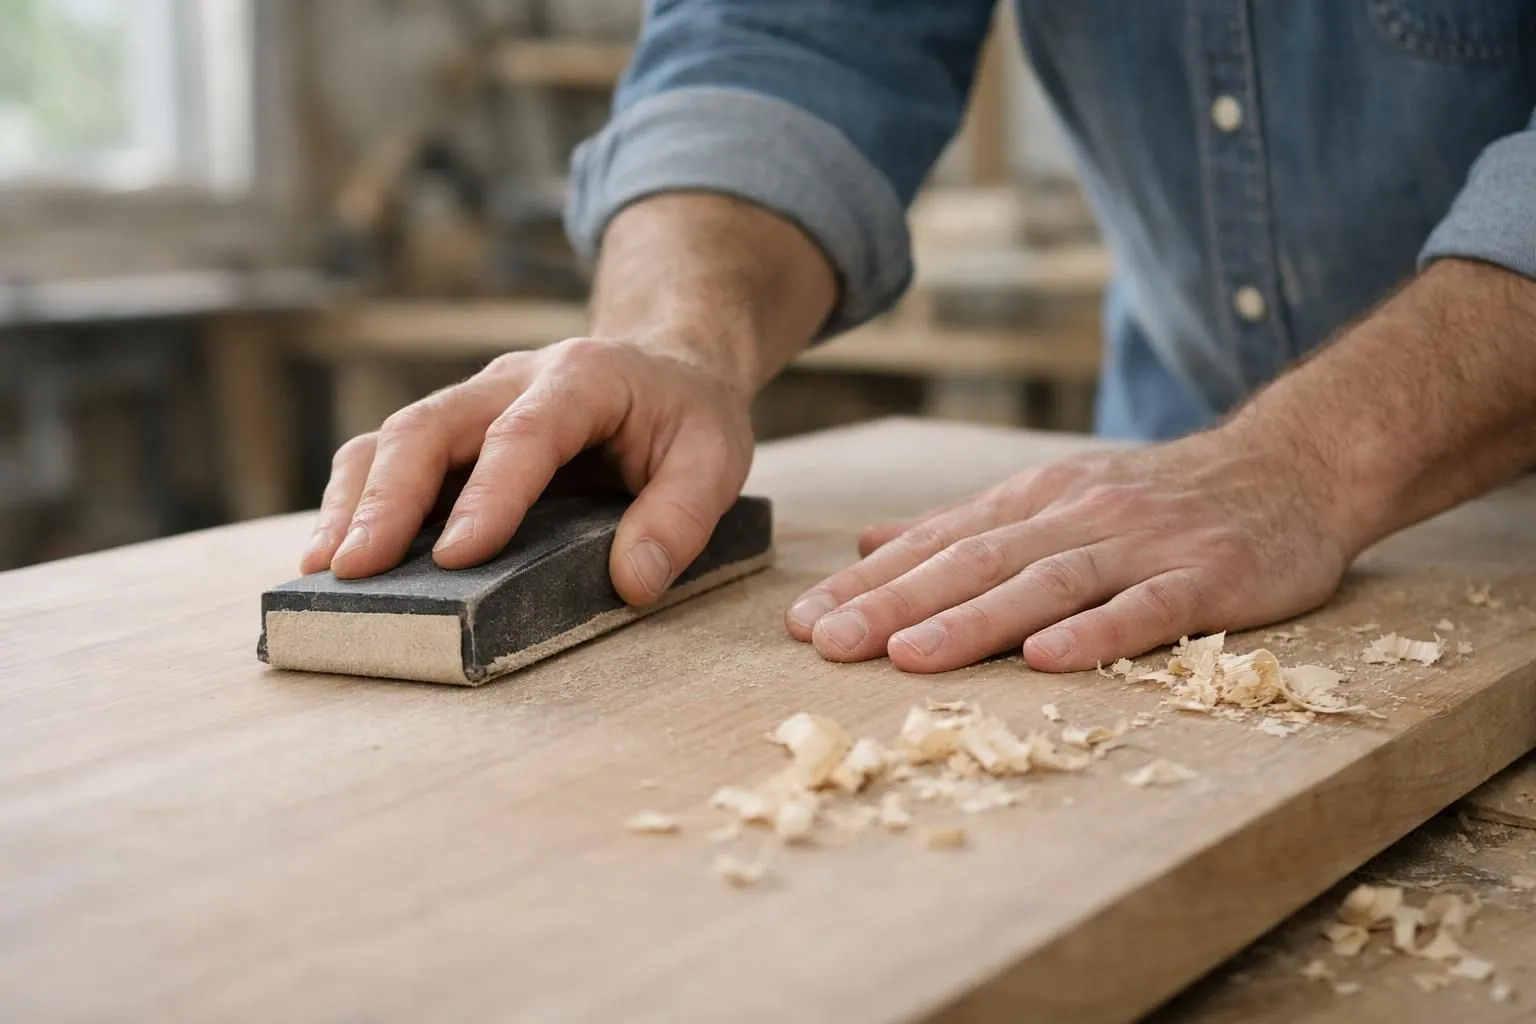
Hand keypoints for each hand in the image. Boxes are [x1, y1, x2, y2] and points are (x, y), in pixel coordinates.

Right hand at [301, 335, 754, 605]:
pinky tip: (333, 553)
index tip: (458, 556)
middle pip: (430, 425)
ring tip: (325, 568)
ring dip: (355, 501)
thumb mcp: (715, 457)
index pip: (524, 434)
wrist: (667, 366)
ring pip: (394, 437)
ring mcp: (473, 402)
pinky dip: (355, 501)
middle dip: (388, 499)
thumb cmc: (687, 416)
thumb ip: (680, 517)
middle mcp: (512, 380)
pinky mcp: (454, 432)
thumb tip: (634, 583)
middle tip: (356, 568)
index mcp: (581, 378)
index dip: (488, 493)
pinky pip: (388, 456)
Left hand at [784, 425, 1363, 672]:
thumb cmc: (1156, 497)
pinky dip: (1095, 633)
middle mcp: (1076, 516)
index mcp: (1035, 501)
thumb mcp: (1052, 497)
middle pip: (974, 562)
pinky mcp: (1206, 578)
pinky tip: (1048, 660)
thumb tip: (868, 544)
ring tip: (906, 657)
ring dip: (973, 620)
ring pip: (1045, 583)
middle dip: (894, 603)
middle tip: (826, 641)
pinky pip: (1146, 608)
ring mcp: (1140, 545)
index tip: (803, 619)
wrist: (1288, 466)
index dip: (867, 583)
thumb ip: (963, 525)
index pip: (936, 544)